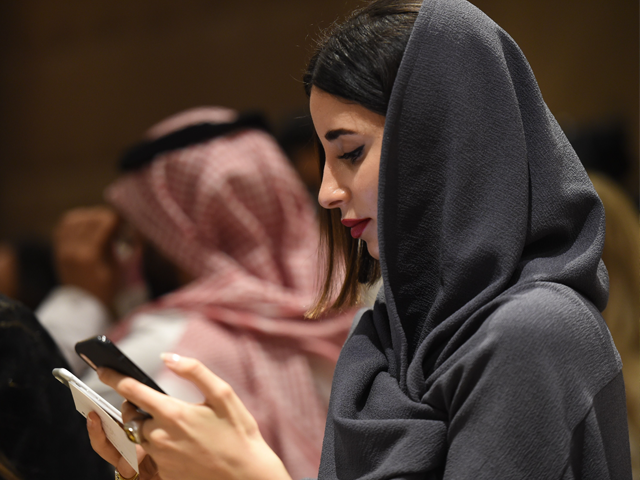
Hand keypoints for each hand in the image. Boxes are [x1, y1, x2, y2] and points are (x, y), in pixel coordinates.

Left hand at [53, 206, 119, 305]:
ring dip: (90, 216)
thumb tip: (122, 226)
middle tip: (117, 221)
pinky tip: (86, 223)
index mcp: (89, 254)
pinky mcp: (58, 249)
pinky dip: (76, 221)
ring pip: (75, 219)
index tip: (126, 218)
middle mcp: (73, 248)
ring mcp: (63, 248)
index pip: (104, 223)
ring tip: (102, 221)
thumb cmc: (105, 290)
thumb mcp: (116, 268)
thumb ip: (115, 245)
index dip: (117, 218)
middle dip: (105, 216)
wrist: (83, 305)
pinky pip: (64, 226)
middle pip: (90, 218)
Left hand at [97, 355, 292, 479]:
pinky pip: (151, 455)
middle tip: (152, 401)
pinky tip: (183, 444)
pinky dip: (158, 446)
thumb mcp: (223, 394)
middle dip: (135, 405)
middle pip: (131, 415)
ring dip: (146, 426)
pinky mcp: (164, 474)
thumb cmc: (238, 432)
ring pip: (139, 436)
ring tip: (172, 424)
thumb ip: (194, 371)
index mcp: (172, 412)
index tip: (102, 369)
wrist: (246, 475)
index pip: (131, 390)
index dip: (114, 377)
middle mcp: (159, 436)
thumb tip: (167, 357)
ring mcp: (160, 458)